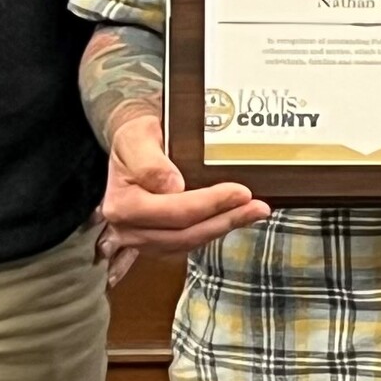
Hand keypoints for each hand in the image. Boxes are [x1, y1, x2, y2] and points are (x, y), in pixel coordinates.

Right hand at [94, 114, 270, 284]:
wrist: (130, 144)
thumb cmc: (135, 137)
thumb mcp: (138, 136)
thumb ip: (151, 162)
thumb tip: (174, 186)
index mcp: (123, 204)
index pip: (173, 211)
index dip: (210, 204)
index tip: (240, 192)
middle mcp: (128, 229)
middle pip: (183, 233)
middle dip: (225, 220)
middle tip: (257, 206)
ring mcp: (140, 239)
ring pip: (187, 243)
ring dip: (224, 228)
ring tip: (254, 212)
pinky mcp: (154, 241)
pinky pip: (186, 243)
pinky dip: (212, 231)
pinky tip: (233, 219)